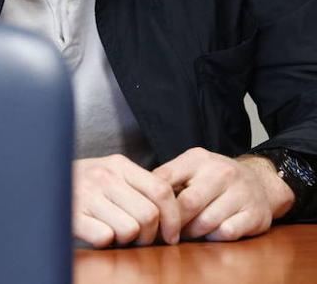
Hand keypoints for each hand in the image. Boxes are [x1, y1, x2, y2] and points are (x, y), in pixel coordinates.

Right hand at [73, 154, 181, 247]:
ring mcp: (86, 194)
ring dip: (127, 240)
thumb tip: (175, 216)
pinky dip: (105, 241)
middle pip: (149, 215)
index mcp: (117, 164)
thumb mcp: (110, 175)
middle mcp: (102, 175)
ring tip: (116, 234)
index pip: (162, 190)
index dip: (173, 218)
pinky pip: (106, 237)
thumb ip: (138, 186)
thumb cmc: (83, 186)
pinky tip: (97, 232)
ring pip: (131, 229)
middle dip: (150, 235)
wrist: (39, 182)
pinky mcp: (72, 214)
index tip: (171, 234)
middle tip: (140, 238)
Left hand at [152, 147, 293, 241]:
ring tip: (184, 234)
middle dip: (173, 222)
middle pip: (187, 203)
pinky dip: (213, 237)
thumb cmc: (214, 178)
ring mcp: (242, 193)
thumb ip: (166, 178)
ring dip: (191, 233)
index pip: (165, 179)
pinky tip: (209, 234)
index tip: (147, 215)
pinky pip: (227, 232)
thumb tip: (137, 197)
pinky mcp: (256, 215)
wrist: (261, 182)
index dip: (153, 202)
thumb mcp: (190, 168)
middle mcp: (222, 172)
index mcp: (197, 159)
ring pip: (206, 221)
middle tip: (165, 232)